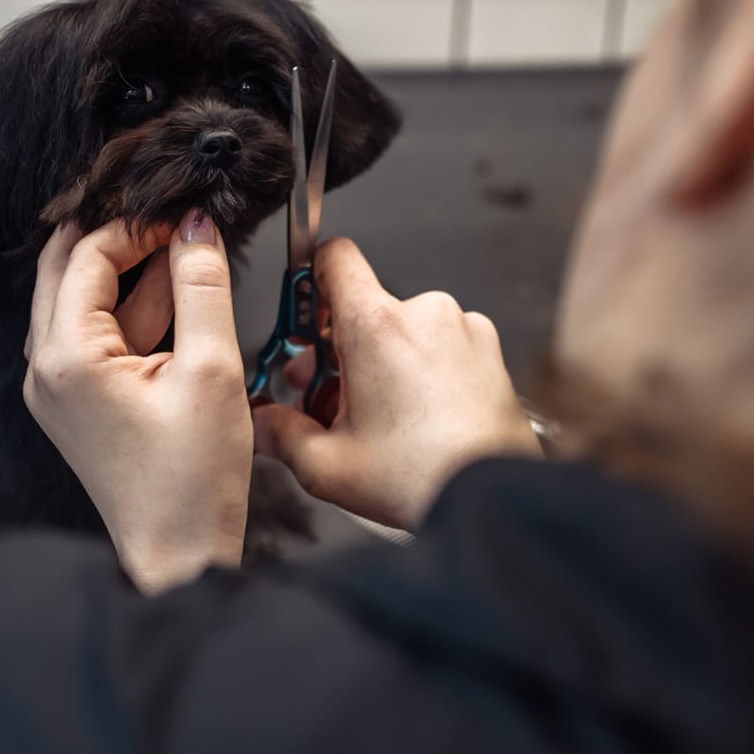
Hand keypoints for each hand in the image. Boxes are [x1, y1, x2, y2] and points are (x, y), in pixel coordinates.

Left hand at [25, 210, 252, 590]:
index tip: (186, 212)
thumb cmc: (193, 480)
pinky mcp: (79, 403)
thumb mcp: (211, 368)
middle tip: (174, 217)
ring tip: (189, 253)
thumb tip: (197, 225)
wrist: (179, 554)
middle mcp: (44, 369)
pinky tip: (179, 297)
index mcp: (64, 358)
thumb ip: (203, 285)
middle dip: (120, 237)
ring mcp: (56, 388)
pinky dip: (133, 311)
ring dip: (131, 273)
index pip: (87, 256)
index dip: (138, 224)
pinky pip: (98, 336)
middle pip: (66, 270)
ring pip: (83, 300)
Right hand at [252, 239, 541, 530]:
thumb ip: (280, 434)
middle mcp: (424, 314)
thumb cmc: (422, 478)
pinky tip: (417, 414)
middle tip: (330, 394)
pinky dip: (424, 368)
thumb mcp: (327, 465)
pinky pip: (441, 343)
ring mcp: (462, 328)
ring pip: (404, 329)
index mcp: (377, 326)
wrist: (493, 496)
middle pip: (365, 307)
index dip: (312, 278)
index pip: (335, 257)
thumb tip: (261, 423)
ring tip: (379, 416)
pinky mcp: (488, 348)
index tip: (305, 314)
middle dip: (340, 347)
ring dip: (384, 361)